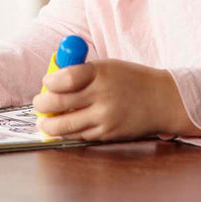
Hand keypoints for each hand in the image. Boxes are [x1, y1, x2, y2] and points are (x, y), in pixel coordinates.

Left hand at [32, 59, 200, 141]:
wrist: (162, 100)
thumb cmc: (131, 79)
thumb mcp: (108, 66)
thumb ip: (82, 72)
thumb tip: (52, 79)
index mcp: (101, 72)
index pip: (65, 78)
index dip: (50, 82)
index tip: (46, 83)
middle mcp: (102, 96)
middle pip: (60, 102)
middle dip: (42, 104)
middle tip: (38, 104)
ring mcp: (105, 118)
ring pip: (66, 124)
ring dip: (50, 123)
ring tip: (44, 121)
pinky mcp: (108, 134)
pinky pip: (80, 135)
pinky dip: (68, 132)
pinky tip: (63, 127)